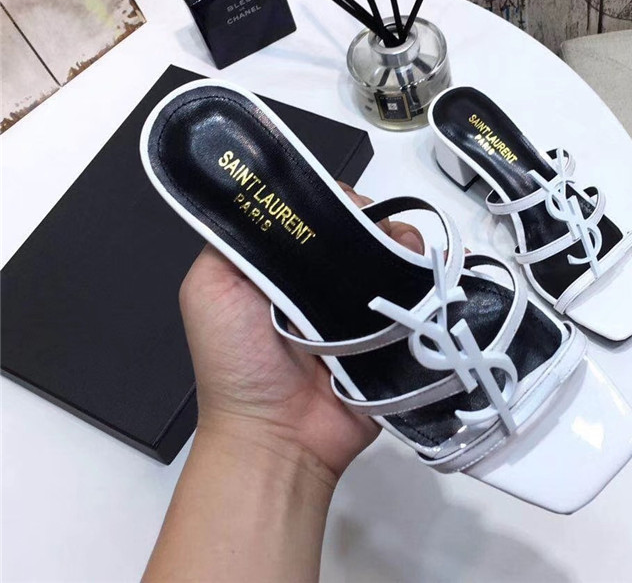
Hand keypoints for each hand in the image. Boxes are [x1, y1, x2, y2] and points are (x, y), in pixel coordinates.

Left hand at [178, 183, 424, 483]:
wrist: (281, 438)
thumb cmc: (236, 365)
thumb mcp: (211, 288)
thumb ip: (233, 238)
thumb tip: (274, 194)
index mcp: (279, 261)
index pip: (308, 208)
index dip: (323, 195)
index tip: (337, 199)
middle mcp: (319, 274)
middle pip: (352, 223)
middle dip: (366, 215)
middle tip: (371, 227)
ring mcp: (357, 298)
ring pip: (386, 247)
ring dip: (396, 238)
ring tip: (397, 248)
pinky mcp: (389, 324)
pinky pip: (411, 285)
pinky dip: (419, 269)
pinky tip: (415, 267)